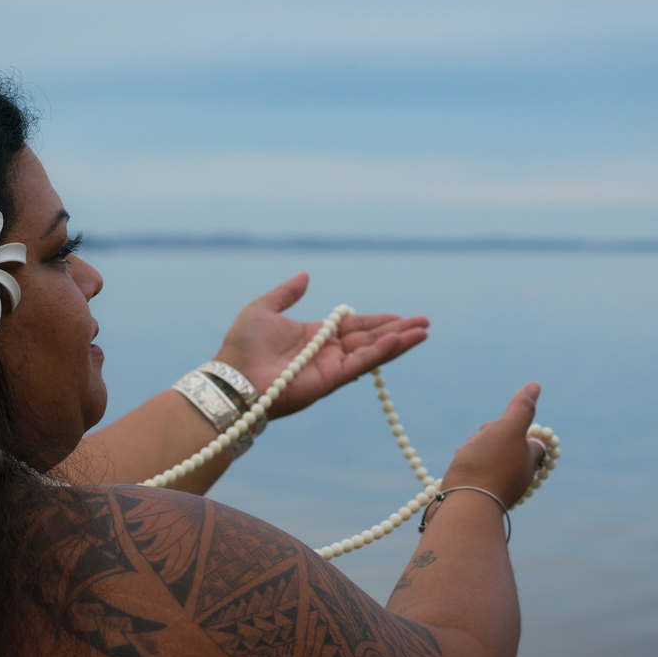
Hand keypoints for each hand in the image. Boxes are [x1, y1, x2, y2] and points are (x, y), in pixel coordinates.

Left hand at [212, 272, 428, 418]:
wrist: (232, 377)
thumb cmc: (242, 346)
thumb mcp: (264, 309)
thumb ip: (287, 293)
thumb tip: (306, 275)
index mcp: (314, 336)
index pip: (354, 326)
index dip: (378, 321)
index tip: (401, 316)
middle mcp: (326, 353)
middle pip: (369, 339)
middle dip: (397, 330)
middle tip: (424, 322)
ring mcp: (330, 368)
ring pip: (371, 352)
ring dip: (398, 342)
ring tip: (423, 331)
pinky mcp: (330, 381)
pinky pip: (360, 364)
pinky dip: (380, 353)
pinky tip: (399, 341)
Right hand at [443, 383, 545, 504]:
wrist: (464, 505)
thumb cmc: (488, 465)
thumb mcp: (508, 429)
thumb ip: (521, 408)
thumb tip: (535, 385)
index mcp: (529, 462)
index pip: (533, 441)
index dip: (519, 427)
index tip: (503, 424)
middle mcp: (517, 478)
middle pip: (508, 448)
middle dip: (492, 437)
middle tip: (482, 437)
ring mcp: (496, 488)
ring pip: (488, 459)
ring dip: (476, 450)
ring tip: (466, 452)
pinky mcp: (477, 496)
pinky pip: (474, 474)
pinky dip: (466, 465)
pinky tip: (457, 467)